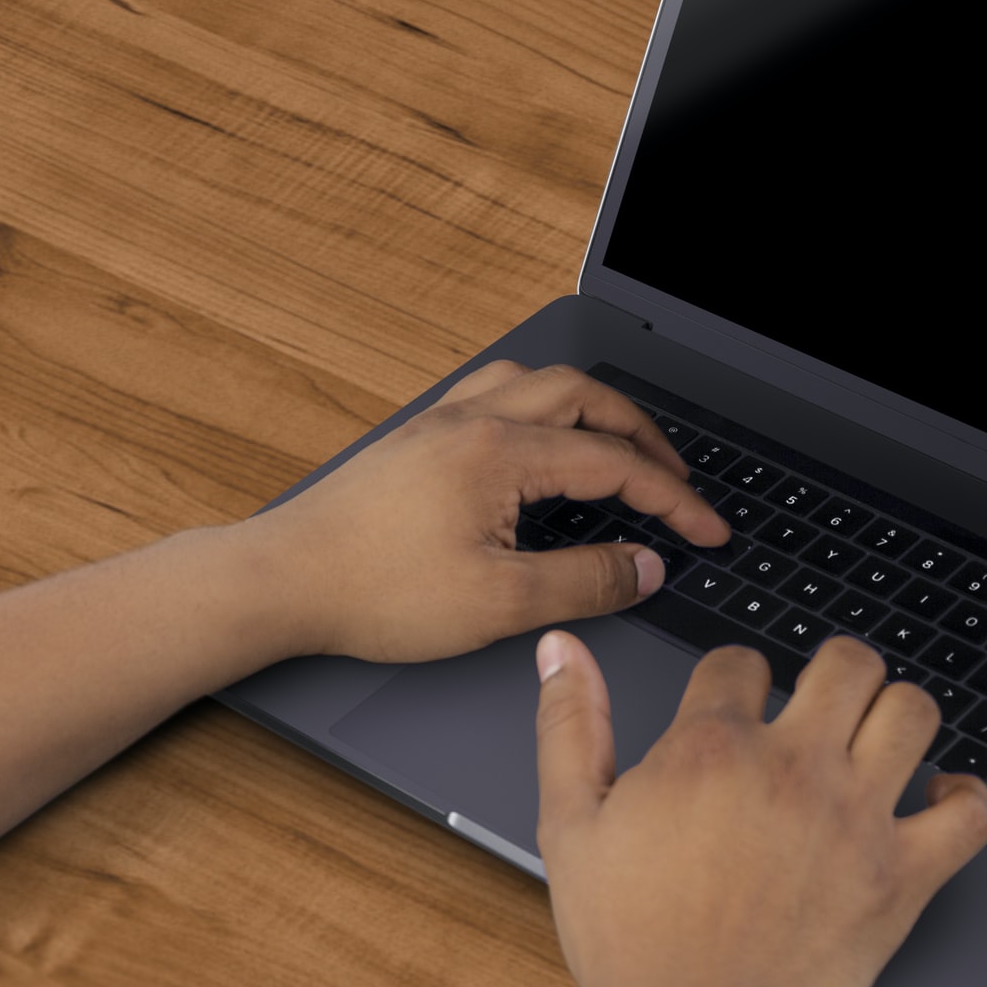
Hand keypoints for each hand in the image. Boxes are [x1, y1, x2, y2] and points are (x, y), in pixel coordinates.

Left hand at [247, 360, 728, 661]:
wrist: (279, 581)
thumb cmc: (373, 593)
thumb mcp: (498, 603)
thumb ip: (584, 582)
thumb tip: (646, 567)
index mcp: (502, 453)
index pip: (616, 464)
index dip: (674, 500)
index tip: (707, 532)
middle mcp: (475, 420)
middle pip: (587, 397)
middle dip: (644, 437)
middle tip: (676, 483)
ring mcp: (442, 422)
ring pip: (540, 382)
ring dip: (592, 409)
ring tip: (620, 449)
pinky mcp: (418, 439)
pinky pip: (498, 392)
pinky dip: (542, 407)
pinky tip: (541, 442)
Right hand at [534, 631, 986, 986]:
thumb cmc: (626, 942)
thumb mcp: (570, 823)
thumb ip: (569, 726)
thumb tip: (562, 650)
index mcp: (712, 747)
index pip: (741, 663)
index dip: (736, 678)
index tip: (737, 707)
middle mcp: (793, 767)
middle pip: (846, 663)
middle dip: (834, 669)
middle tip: (823, 700)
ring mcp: (856, 818)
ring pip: (913, 713)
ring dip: (897, 714)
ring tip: (877, 737)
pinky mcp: (901, 877)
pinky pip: (968, 814)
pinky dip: (964, 797)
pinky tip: (937, 798)